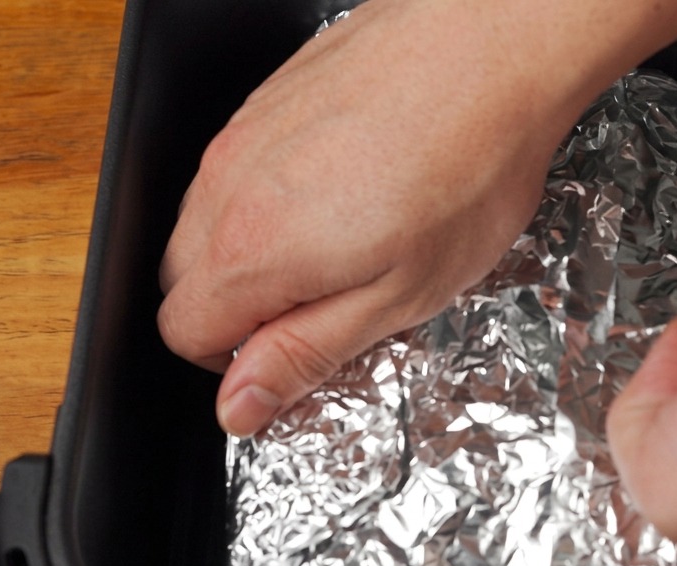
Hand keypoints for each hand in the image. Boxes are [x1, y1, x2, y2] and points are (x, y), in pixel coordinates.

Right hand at [158, 0, 676, 437]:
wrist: (494, 49)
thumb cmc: (466, 171)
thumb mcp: (395, 298)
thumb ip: (302, 354)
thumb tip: (238, 405)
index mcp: (251, 251)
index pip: (183, 332)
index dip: (236, 359)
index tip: (291, 351)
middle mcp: (226, 186)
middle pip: (185, 278)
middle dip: (241, 307)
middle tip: (327, 303)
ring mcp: (242, 133)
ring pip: (208, 220)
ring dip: (257, 251)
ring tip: (346, 241)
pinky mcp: (268, 98)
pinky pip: (239, 168)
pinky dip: (272, 197)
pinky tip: (347, 188)